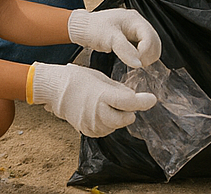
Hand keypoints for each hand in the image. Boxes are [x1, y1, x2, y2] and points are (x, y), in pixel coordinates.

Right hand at [31, 62, 154, 137]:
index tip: (152, 99)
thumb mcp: (102, 78)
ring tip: (109, 104)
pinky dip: (108, 123)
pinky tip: (102, 112)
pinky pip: (105, 130)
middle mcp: (97, 113)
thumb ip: (119, 90)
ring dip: (119, 117)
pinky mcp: (87, 132)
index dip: (143, 101)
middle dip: (130, 111)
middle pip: (125, 119)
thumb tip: (134, 97)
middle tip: (128, 101)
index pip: (129, 102)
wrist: (57, 90)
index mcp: (102, 96)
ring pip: (116, 126)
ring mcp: (91, 125)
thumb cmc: (80, 79)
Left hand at [67, 8, 160, 68]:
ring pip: (151, 46)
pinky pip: (143, 48)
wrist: (83, 28)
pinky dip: (141, 55)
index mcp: (135, 20)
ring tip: (134, 63)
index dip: (146, 52)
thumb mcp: (109, 39)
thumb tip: (139, 64)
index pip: (151, 37)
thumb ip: (125, 50)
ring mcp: (135, 31)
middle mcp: (138, 24)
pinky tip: (132, 60)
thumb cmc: (94, 29)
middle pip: (155, 42)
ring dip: (146, 56)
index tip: (137, 63)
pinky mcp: (131, 38)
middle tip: (137, 64)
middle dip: (149, 55)